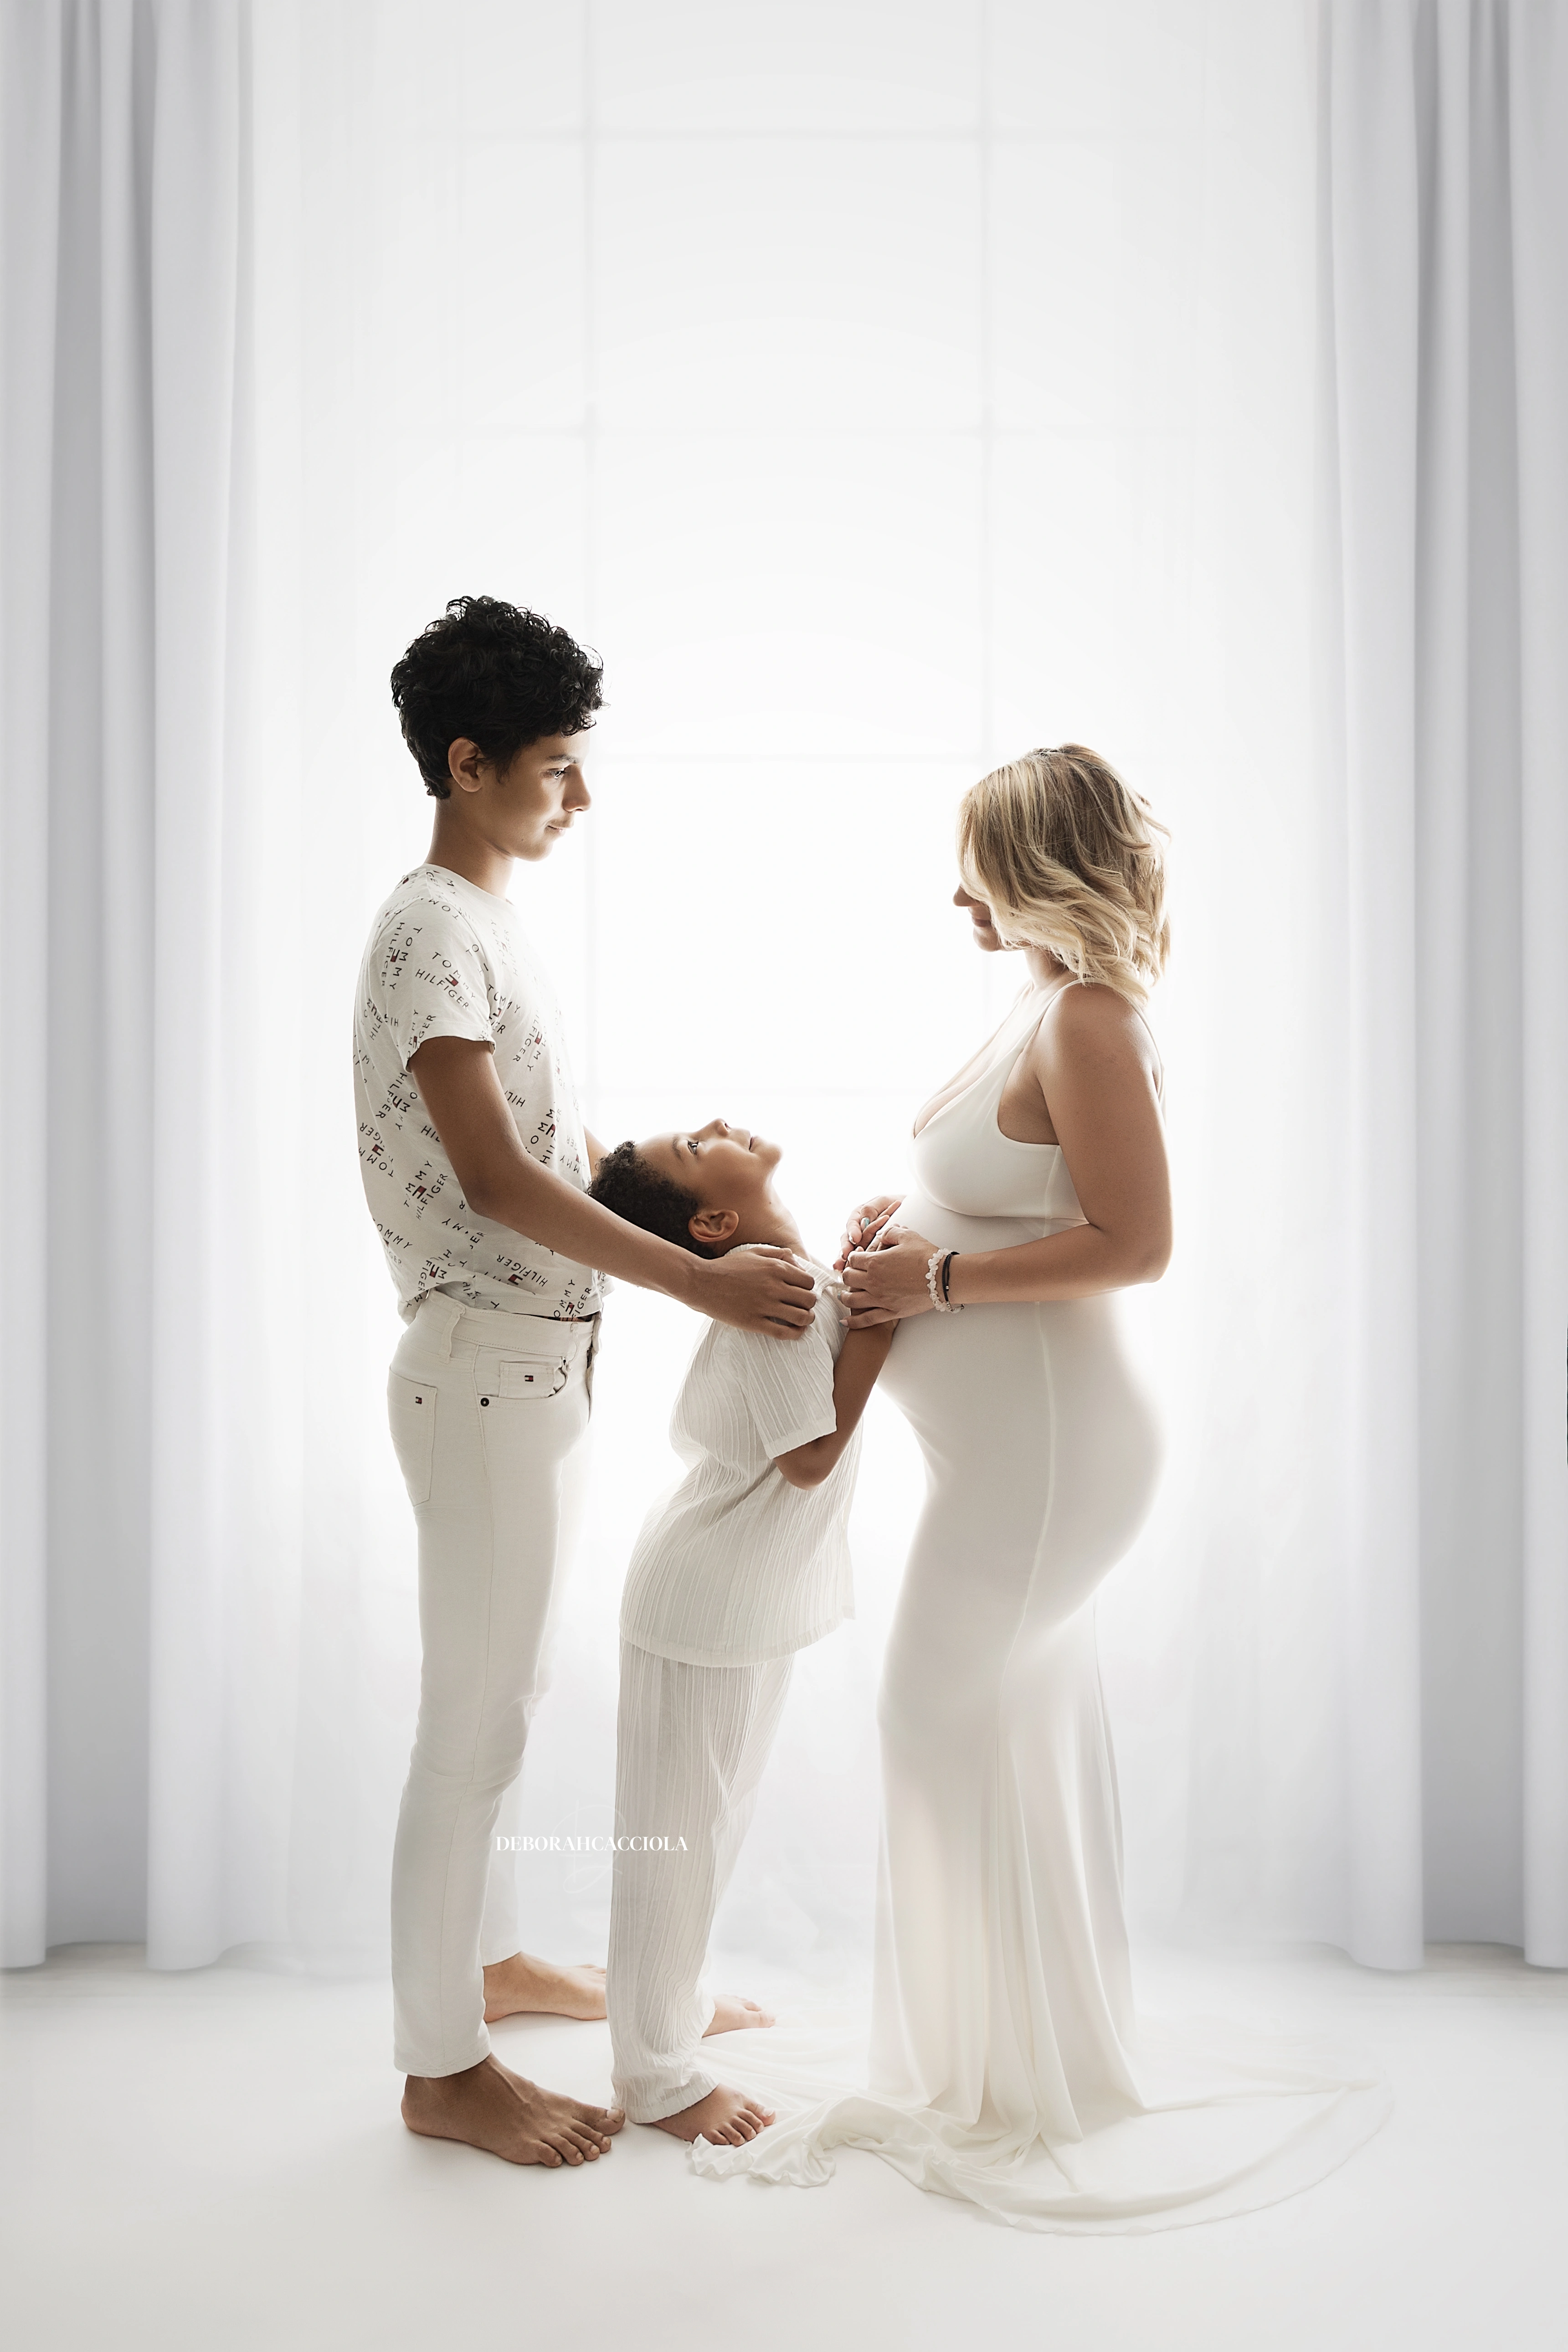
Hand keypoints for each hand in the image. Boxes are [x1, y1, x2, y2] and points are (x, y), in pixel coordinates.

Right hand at [696, 1245, 815, 1335]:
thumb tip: (795, 1259)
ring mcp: (764, 1306)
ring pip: (802, 1317)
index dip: (808, 1288)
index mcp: (775, 1268)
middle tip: (802, 1306)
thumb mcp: (752, 1253)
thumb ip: (776, 1254)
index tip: (801, 1292)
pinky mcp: (754, 1323)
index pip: (808, 1282)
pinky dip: (796, 1334)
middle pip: (809, 1300)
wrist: (701, 1283)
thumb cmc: (727, 1267)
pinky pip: (784, 1333)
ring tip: (803, 1320)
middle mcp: (773, 1286)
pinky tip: (796, 1332)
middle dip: (809, 1304)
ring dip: (807, 1320)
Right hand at [834, 1194, 903, 1271]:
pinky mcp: (871, 1252)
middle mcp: (859, 1230)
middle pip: (848, 1240)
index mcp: (860, 1216)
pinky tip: (846, 1271)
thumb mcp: (884, 1201)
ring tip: (842, 1267)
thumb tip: (864, 1221)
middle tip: (845, 1256)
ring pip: (852, 1251)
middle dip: (845, 1248)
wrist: (912, 1212)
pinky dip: (855, 1265)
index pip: (852, 1224)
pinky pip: (862, 1259)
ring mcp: (864, 1242)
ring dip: (846, 1259)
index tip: (855, 1238)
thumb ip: (871, 1209)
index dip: (852, 1231)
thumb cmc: (897, 1204)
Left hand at [842, 1226, 940, 1325]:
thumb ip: (889, 1233)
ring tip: (844, 1296)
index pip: (852, 1259)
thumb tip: (881, 1234)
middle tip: (852, 1274)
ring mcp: (880, 1299)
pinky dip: (853, 1321)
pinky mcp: (889, 1312)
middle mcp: (873, 1282)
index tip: (857, 1258)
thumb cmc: (926, 1256)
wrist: (943, 1278)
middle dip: (848, 1275)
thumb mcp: (907, 1236)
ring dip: (844, 1297)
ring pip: (851, 1300)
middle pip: (848, 1279)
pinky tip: (845, 1322)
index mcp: (875, 1262)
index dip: (853, 1257)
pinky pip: (866, 1320)